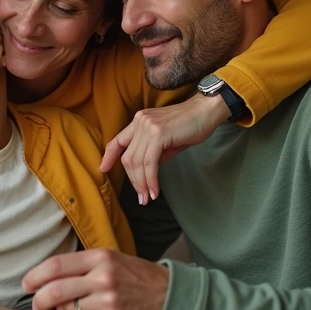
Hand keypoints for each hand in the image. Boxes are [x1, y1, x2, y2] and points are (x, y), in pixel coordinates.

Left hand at [22, 248, 168, 309]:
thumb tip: (47, 276)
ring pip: (67, 309)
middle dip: (39, 299)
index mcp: (100, 257)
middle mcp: (103, 277)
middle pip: (56, 289)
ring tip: (68, 307)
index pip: (57, 265)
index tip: (26, 283)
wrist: (167, 292)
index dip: (35, 275)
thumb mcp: (110, 258)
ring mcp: (108, 300)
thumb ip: (82, 264)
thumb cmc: (135, 274)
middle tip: (35, 303)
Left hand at [101, 93, 228, 204]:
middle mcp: (139, 122)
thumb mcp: (166, 141)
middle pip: (128, 157)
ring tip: (148, 198)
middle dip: (133, 180)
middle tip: (142, 197)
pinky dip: (151, 180)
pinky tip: (155, 191)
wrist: (207, 111)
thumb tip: (145, 174)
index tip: (103, 169)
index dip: (109, 156)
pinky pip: (149, 163)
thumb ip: (153, 154)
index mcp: (139, 121)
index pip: (118, 140)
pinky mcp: (158, 134)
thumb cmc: (190, 126)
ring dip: (142, 184)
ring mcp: (147, 126)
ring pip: (137, 162)